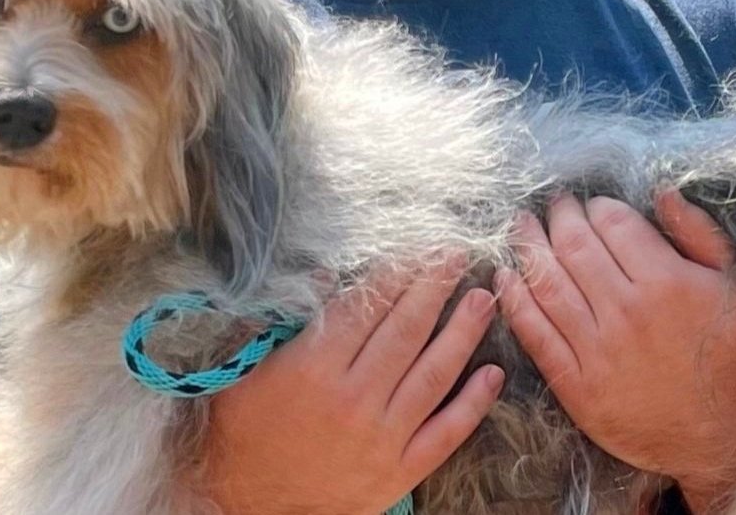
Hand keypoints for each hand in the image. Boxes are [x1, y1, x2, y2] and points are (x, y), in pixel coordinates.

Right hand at [201, 257, 504, 514]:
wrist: (245, 504)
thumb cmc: (242, 431)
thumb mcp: (245, 369)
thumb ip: (283, 321)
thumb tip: (325, 275)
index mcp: (314, 369)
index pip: (367, 307)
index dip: (396, 271)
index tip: (417, 246)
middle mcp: (353, 400)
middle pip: (406, 331)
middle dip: (435, 287)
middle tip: (457, 254)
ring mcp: (381, 438)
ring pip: (434, 375)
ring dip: (463, 333)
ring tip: (484, 298)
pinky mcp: (399, 471)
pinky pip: (446, 433)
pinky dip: (474, 403)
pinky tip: (493, 374)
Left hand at [496, 192, 735, 511]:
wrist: (720, 437)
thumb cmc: (730, 359)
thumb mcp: (735, 288)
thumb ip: (700, 235)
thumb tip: (663, 193)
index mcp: (667, 282)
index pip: (614, 224)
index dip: (596, 206)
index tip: (591, 204)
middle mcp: (627, 311)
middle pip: (575, 247)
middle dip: (558, 217)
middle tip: (552, 205)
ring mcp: (598, 350)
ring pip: (548, 283)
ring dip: (528, 248)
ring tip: (520, 226)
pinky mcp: (577, 385)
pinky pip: (536, 333)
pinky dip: (515, 300)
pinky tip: (504, 277)